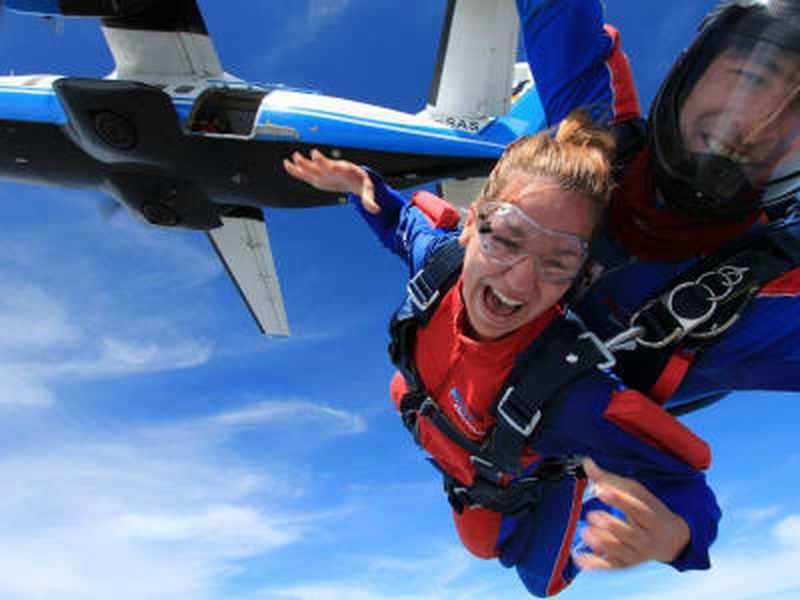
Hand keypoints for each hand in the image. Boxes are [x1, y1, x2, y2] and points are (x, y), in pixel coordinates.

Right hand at [283, 149, 379, 212]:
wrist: (356, 178)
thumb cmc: (362, 183)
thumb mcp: (367, 191)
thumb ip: (369, 200)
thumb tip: (376, 211)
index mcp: (343, 170)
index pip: (333, 165)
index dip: (325, 161)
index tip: (316, 155)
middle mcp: (332, 169)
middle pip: (321, 165)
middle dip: (313, 161)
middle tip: (301, 155)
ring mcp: (324, 173)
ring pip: (311, 168)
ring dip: (302, 164)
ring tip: (291, 158)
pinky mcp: (318, 178)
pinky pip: (306, 173)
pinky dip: (296, 170)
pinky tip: (287, 165)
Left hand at [573, 457, 690, 570]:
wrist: (673, 540)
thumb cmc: (649, 510)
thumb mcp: (636, 493)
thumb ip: (610, 480)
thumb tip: (587, 463)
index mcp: (652, 517)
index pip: (637, 508)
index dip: (619, 499)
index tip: (601, 490)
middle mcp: (647, 538)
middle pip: (631, 533)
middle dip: (613, 525)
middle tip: (593, 515)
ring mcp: (637, 554)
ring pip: (621, 552)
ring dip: (603, 544)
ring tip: (585, 533)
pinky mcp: (627, 564)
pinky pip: (611, 567)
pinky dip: (595, 564)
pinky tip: (578, 558)